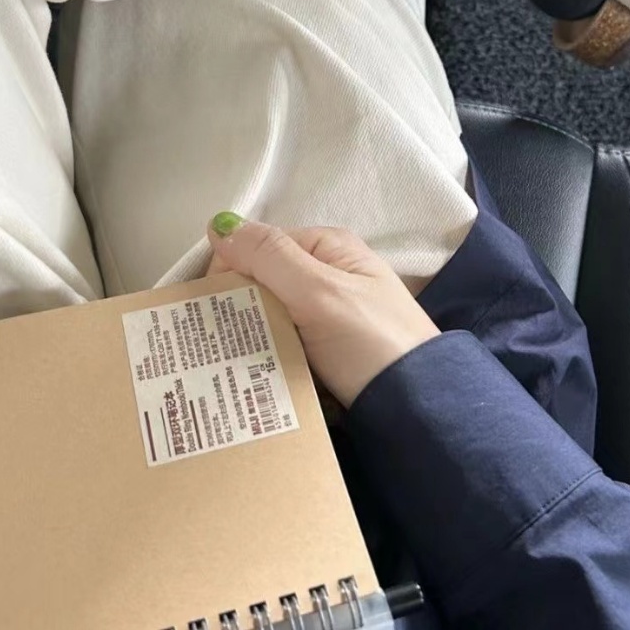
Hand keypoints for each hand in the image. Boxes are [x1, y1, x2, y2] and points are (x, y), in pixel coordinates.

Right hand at [206, 213, 439, 406]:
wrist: (420, 405)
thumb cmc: (370, 341)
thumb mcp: (319, 291)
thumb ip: (270, 257)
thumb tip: (218, 223)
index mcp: (327, 247)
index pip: (258, 246)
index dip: (229, 271)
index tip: (208, 308)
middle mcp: (327, 273)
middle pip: (262, 282)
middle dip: (236, 307)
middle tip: (209, 343)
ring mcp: (328, 313)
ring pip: (269, 316)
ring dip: (248, 336)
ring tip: (220, 363)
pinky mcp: (327, 350)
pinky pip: (283, 344)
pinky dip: (266, 356)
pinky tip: (249, 375)